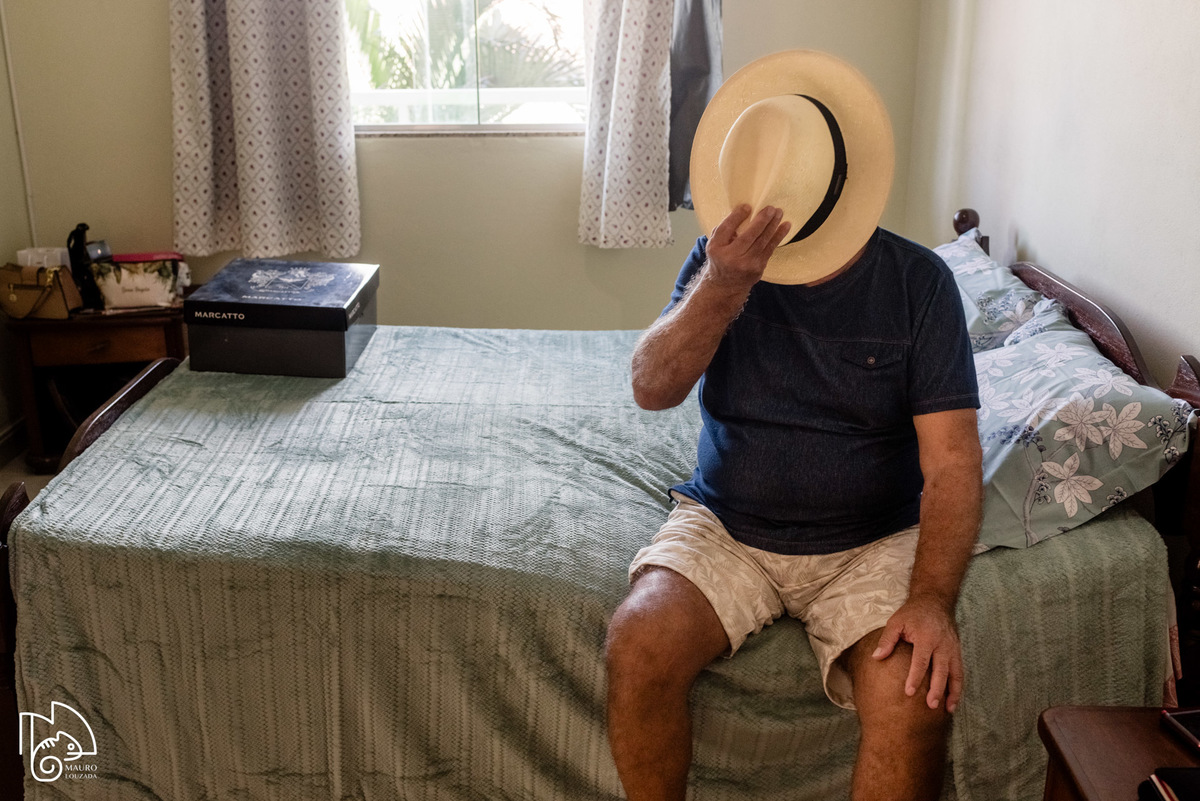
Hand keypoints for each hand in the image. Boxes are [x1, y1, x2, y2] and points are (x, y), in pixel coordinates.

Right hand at [703, 205, 791, 290]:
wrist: (726, 286)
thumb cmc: (721, 259)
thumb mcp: (714, 245)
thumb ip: (724, 230)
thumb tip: (742, 212)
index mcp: (716, 248)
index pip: (726, 229)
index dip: (737, 217)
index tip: (747, 206)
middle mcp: (731, 257)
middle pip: (748, 236)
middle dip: (761, 220)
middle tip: (770, 208)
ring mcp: (746, 264)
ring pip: (762, 241)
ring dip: (772, 225)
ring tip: (779, 212)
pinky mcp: (758, 268)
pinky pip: (770, 249)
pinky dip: (779, 236)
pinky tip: (785, 226)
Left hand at [872, 596, 963, 711]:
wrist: (935, 601)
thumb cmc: (912, 613)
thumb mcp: (896, 621)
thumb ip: (887, 639)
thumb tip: (876, 657)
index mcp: (926, 637)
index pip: (921, 660)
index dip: (915, 677)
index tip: (909, 692)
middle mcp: (942, 644)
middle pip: (941, 670)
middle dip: (936, 689)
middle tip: (930, 705)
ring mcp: (952, 648)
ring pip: (955, 673)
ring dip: (952, 692)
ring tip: (947, 709)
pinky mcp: (958, 652)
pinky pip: (960, 672)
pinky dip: (958, 687)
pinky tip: (953, 700)